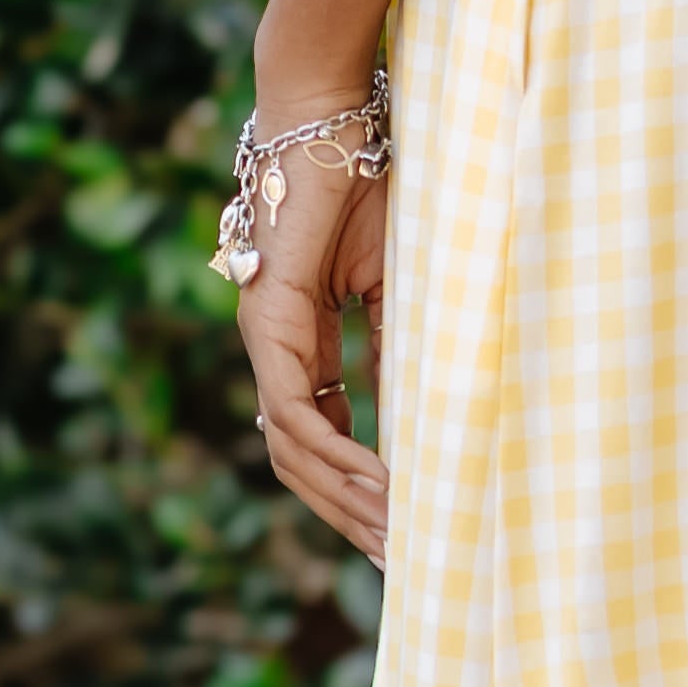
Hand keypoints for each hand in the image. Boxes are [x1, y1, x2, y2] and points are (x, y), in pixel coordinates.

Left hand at [230, 144, 390, 563]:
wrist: (330, 126)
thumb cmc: (364, 188)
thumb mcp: (392, 286)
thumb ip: (395, 349)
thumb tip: (422, 413)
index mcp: (300, 344)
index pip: (320, 436)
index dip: (354, 487)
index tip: (398, 526)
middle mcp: (273, 351)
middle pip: (299, 460)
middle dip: (347, 514)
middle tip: (397, 560)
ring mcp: (265, 341)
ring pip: (292, 450)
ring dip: (344, 498)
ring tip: (395, 534)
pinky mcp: (269, 326)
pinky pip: (296, 412)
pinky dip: (337, 454)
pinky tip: (377, 484)